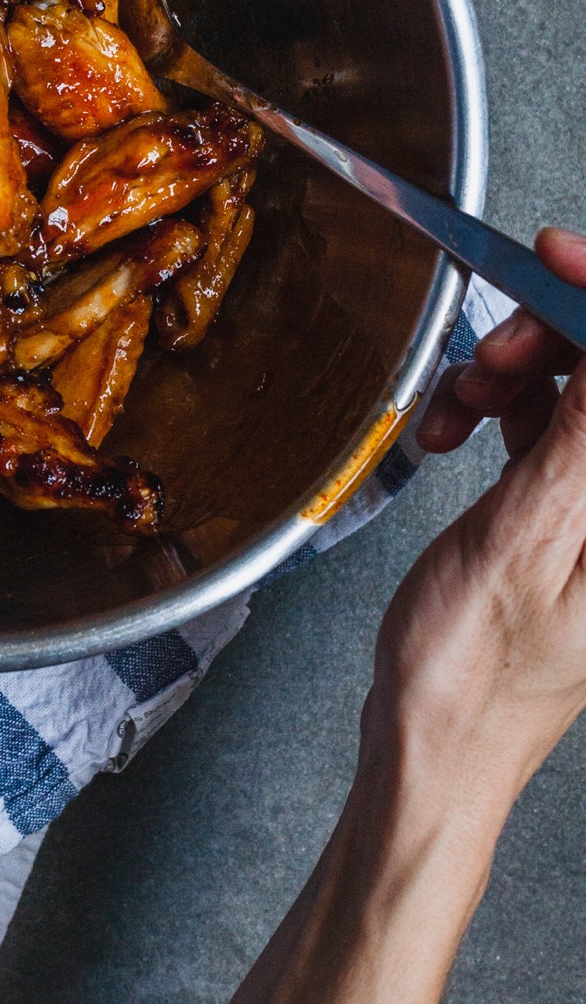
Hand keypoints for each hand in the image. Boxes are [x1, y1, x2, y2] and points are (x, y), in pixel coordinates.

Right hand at [159, 231, 585, 1003]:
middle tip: (490, 351)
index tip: (553, 256)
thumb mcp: (523, 542)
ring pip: (581, 389)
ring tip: (457, 407)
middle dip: (554, 337)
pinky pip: (552, 423)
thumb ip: (579, 439)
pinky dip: (502, 411)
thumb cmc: (472, 676)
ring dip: (517, 375)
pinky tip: (457, 427)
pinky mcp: (569, 509)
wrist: (433, 747)